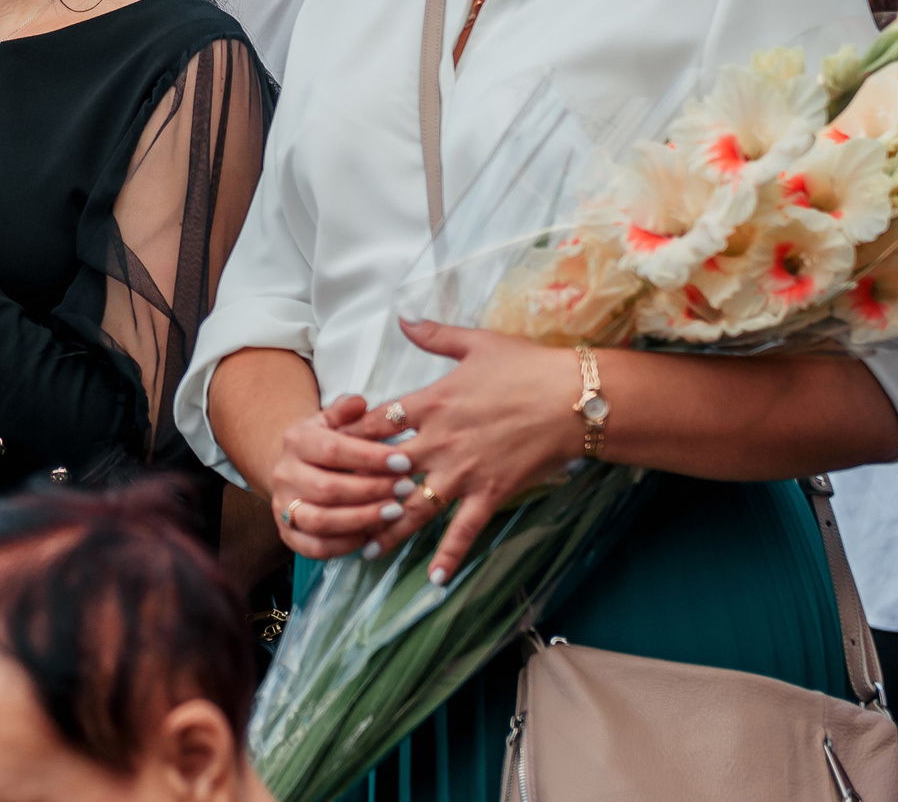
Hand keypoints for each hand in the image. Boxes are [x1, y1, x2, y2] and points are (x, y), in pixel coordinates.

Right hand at [266, 395, 437, 561]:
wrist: (294, 468)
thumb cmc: (325, 445)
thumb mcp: (332, 421)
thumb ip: (346, 411)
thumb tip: (359, 402)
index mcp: (295, 441)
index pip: (333, 450)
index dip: (370, 458)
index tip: (404, 461)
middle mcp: (284, 474)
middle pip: (328, 488)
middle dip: (372, 490)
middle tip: (406, 488)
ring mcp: (283, 507)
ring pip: (321, 520)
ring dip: (362, 519)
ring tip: (395, 512)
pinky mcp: (288, 535)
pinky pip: (315, 547)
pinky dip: (344, 544)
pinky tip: (371, 535)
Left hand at [342, 321, 583, 582]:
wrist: (574, 398)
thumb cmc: (526, 367)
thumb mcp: (476, 343)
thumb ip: (434, 335)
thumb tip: (402, 317)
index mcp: (430, 403)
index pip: (375, 423)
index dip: (347, 437)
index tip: (324, 450)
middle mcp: (438, 442)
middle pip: (383, 471)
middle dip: (355, 490)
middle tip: (329, 509)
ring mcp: (463, 471)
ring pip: (415, 507)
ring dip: (389, 529)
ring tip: (364, 549)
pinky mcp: (490, 493)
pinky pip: (465, 530)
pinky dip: (450, 555)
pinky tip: (435, 579)